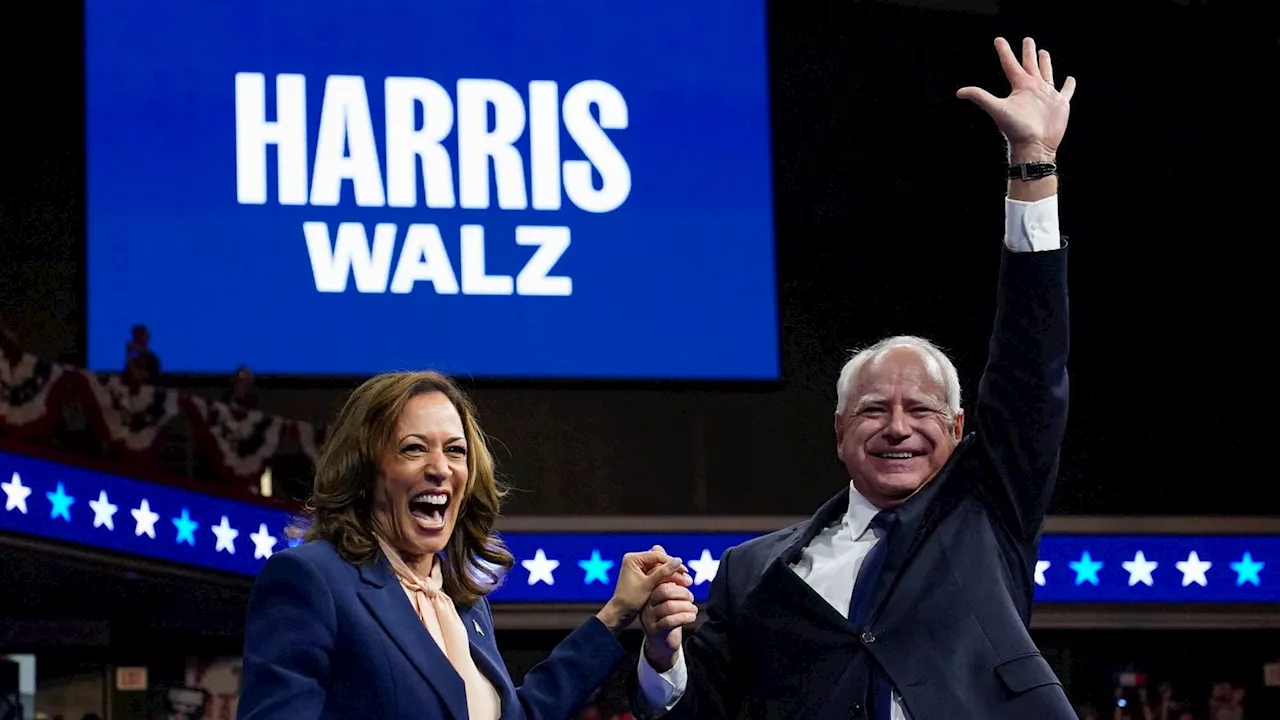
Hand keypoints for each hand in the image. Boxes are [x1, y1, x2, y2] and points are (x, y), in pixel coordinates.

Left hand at [595, 546, 685, 631]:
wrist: (619, 613)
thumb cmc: (630, 600)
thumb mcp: (649, 585)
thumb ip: (663, 572)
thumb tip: (678, 560)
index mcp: (633, 558)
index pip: (658, 556)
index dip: (673, 563)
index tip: (685, 571)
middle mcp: (634, 560)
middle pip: (659, 561)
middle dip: (673, 569)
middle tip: (687, 577)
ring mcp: (637, 567)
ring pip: (659, 567)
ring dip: (671, 574)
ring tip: (684, 581)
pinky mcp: (640, 575)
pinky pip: (655, 573)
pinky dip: (665, 578)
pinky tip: (676, 584)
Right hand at [639, 546, 696, 671]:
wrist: (661, 644)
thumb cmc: (665, 613)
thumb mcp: (664, 593)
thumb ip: (663, 572)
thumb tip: (657, 546)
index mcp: (647, 591)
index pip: (659, 578)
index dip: (675, 576)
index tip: (689, 578)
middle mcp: (645, 604)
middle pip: (663, 590)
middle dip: (682, 591)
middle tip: (691, 596)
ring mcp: (649, 618)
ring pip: (669, 606)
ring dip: (686, 606)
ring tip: (694, 608)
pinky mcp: (655, 631)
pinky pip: (670, 621)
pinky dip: (685, 617)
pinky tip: (692, 616)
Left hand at [957, 37, 1076, 161]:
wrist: (1034, 145)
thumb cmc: (1016, 129)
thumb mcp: (997, 109)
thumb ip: (980, 97)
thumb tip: (959, 92)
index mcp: (1020, 86)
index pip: (1010, 64)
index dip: (1004, 51)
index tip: (998, 40)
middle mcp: (1033, 88)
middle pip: (1030, 64)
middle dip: (1028, 51)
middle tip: (1027, 40)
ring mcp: (1047, 95)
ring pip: (1046, 73)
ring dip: (1044, 62)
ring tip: (1043, 52)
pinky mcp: (1060, 103)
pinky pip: (1066, 91)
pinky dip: (1069, 85)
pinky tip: (1070, 78)